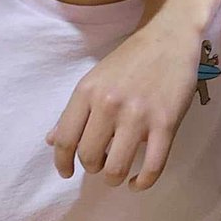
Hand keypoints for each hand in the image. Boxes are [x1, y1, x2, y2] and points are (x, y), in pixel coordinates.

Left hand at [48, 20, 196, 190]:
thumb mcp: (95, 79)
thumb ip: (74, 111)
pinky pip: (151, 167)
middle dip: (93, 168)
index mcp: (87, 92)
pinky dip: (142, 183)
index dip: (62, 163)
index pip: (64, 139)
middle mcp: (108, 105)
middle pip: (89, 157)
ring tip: (118, 173)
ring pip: (116, 168)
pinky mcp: (166, 124)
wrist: (169, 37)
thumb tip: (51, 141)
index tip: (67, 172)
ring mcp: (138, 115)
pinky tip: (137, 182)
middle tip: (101, 163)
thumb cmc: (131, 58)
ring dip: (114, 178)